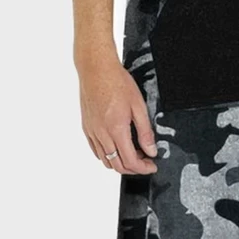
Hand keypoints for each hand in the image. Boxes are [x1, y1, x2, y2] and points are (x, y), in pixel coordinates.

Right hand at [78, 57, 157, 174]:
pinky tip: (117, 147)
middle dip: (133, 168)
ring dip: (120, 162)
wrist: (96, 70)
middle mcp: (102, 134)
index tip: (152, 166)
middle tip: (145, 161)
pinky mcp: (86, 127)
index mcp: (116, 129)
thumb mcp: (138, 106)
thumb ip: (145, 131)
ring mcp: (92, 132)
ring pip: (105, 160)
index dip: (143, 168)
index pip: (130, 161)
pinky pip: (96, 150)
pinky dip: (107, 155)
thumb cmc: (117, 82)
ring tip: (133, 153)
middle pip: (116, 165)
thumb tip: (151, 150)